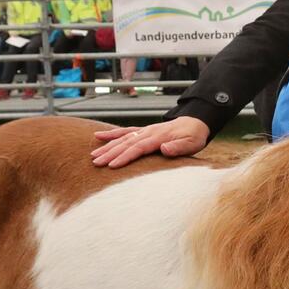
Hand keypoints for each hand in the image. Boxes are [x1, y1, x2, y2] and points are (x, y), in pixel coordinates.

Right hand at [90, 116, 210, 167]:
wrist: (195, 123)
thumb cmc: (193, 136)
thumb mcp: (192, 144)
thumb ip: (178, 147)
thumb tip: (164, 149)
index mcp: (159, 137)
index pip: (139, 148)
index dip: (125, 157)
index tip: (112, 165)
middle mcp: (148, 132)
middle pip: (126, 143)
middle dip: (110, 153)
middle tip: (96, 163)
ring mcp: (144, 130)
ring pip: (122, 138)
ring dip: (107, 146)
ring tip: (93, 155)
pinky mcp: (142, 130)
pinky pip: (124, 132)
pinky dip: (111, 134)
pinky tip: (98, 136)